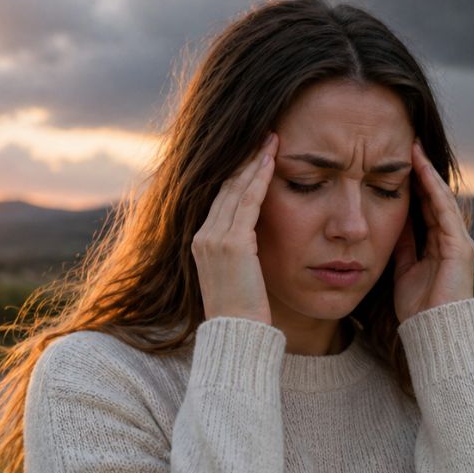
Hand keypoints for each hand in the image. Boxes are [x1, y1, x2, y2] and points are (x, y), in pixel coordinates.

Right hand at [191, 133, 277, 323]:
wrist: (237, 337)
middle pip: (225, 187)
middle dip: (246, 159)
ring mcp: (214, 239)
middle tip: (264, 135)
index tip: (255, 153)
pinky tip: (272, 161)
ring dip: (255, 161)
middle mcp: (202, 236)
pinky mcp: (232, 244)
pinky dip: (260, 179)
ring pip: (236, 189)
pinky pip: (247, 202)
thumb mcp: (237, 277)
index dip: (238, 173)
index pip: (221, 198)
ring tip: (271, 140)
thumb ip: (242, 253)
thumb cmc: (244, 313)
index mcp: (201, 242)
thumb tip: (256, 239)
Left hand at [392, 140, 473, 321]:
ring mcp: (458, 242)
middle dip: (420, 172)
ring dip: (427, 173)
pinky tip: (422, 171)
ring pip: (440, 199)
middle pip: (433, 197)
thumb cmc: (417, 309)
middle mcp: (452, 239)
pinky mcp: (460, 247)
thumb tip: (390, 222)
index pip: (424, 207)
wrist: (434, 334)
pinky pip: (444, 211)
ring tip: (413, 149)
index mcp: (438, 246)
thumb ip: (402, 246)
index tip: (395, 162)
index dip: (412, 184)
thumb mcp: (402, 270)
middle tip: (406, 144)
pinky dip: (433, 189)